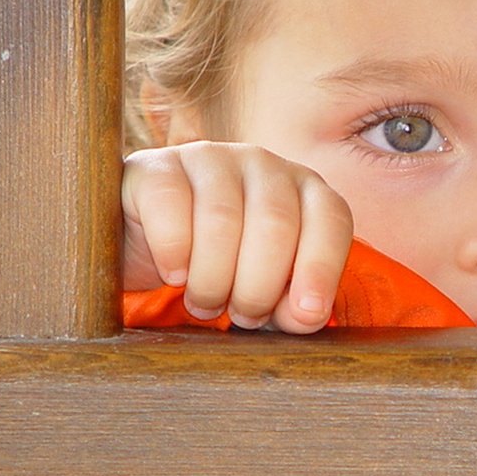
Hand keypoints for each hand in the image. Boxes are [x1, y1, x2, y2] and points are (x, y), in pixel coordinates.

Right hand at [121, 142, 352, 332]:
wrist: (145, 245)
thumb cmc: (222, 269)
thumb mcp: (266, 289)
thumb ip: (293, 304)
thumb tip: (305, 315)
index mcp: (304, 188)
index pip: (331, 218)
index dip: (321, 269)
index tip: (304, 315)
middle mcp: (263, 164)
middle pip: (276, 224)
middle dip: (259, 287)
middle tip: (242, 317)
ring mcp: (210, 158)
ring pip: (223, 220)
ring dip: (214, 280)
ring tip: (206, 304)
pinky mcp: (156, 167)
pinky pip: (171, 207)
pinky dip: (173, 252)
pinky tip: (175, 274)